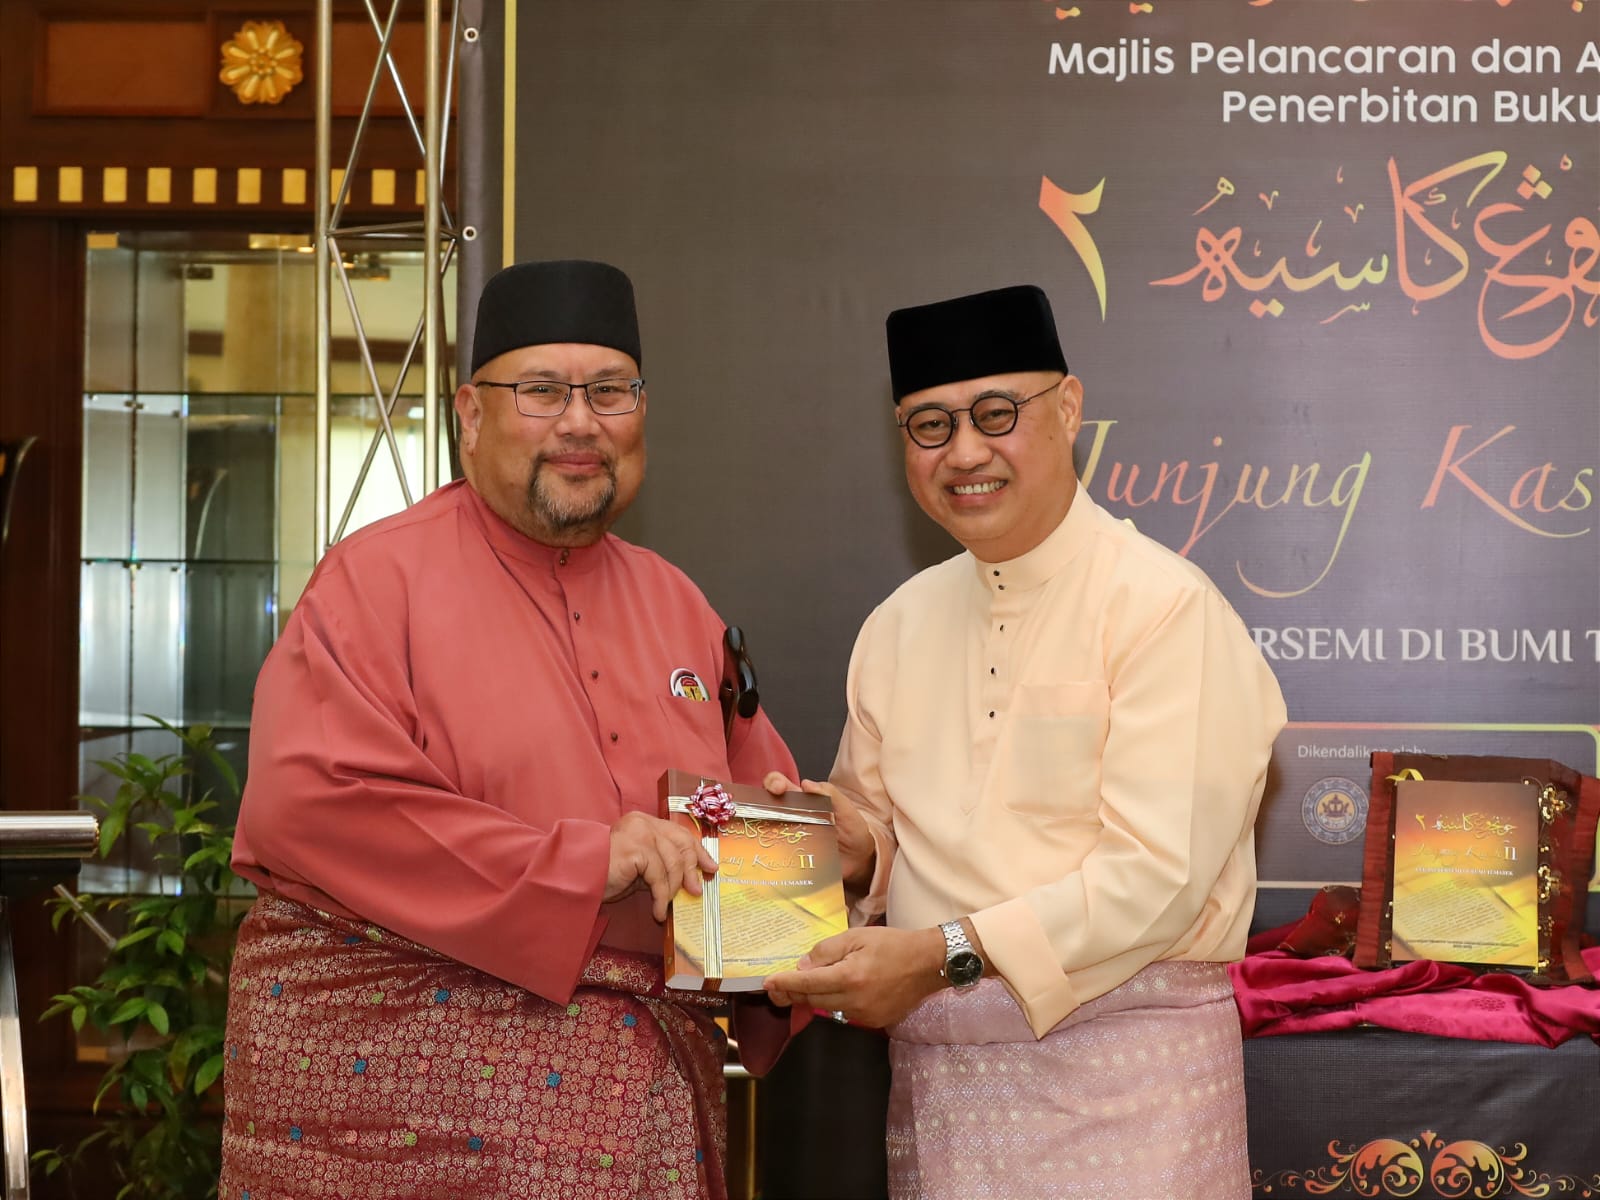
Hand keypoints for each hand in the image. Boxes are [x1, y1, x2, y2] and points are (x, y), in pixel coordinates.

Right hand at [605, 811, 717, 922]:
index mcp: (644, 822)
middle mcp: (643, 823)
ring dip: (673, 889)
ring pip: (672, 862)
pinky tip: (657, 912)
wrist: (577, 879)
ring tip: (667, 906)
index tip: (710, 868)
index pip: (679, 833)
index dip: (697, 851)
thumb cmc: (604, 875)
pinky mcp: (636, 849)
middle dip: (692, 869)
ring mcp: (639, 833)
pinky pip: (659, 877)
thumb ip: (660, 865)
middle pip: (681, 843)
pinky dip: (661, 898)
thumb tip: (690, 880)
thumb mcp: (639, 868)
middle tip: (696, 891)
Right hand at [763, 771, 875, 887]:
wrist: (860, 860)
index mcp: (802, 801)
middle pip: (765, 807)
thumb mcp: (846, 809)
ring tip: (766, 834)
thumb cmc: (852, 829)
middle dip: (758, 804)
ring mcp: (788, 839)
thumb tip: (806, 784)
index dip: (774, 782)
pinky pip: (775, 857)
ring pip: (765, 831)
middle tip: (768, 809)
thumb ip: (831, 794)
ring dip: (761, 831)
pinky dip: (770, 856)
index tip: (778, 788)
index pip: (780, 785)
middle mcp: (790, 818)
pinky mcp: (790, 859)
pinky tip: (771, 858)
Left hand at [763, 926, 944, 1028]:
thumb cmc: (892, 944)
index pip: (806, 984)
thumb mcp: (857, 937)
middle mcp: (854, 1001)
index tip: (767, 983)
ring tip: (808, 983)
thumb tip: (803, 966)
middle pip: (813, 1000)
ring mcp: (865, 1015)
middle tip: (780, 984)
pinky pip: (845, 1013)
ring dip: (815, 997)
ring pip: (827, 1009)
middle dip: (795, 992)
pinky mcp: (874, 1022)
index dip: (784, 984)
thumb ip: (827, 951)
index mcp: (848, 977)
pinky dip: (836, 1002)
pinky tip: (839, 989)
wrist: (928, 964)